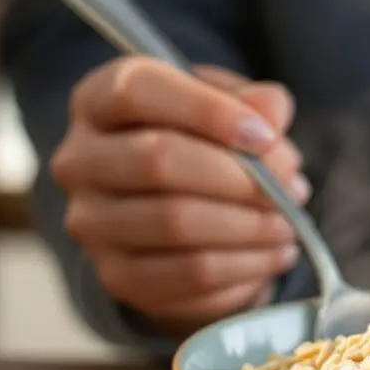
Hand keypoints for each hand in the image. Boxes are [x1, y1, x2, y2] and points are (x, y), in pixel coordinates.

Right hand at [53, 56, 309, 334]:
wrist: (168, 213)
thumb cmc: (199, 143)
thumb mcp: (225, 105)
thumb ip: (252, 102)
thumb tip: (271, 113)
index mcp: (96, 101)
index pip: (136, 92)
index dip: (207, 110)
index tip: (266, 134)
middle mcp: (78, 161)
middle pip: (157, 160)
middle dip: (238, 176)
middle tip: (291, 188)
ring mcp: (90, 224)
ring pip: (176, 223)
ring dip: (248, 225)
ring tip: (290, 222)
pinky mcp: (116, 276)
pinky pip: (188, 274)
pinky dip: (244, 266)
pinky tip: (274, 254)